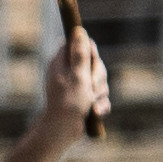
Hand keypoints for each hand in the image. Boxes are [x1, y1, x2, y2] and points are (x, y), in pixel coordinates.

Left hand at [32, 25, 108, 140]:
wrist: (62, 131)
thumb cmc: (68, 101)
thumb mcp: (77, 74)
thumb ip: (79, 54)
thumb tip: (78, 30)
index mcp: (61, 63)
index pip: (79, 44)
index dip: (90, 51)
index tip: (91, 62)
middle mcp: (69, 72)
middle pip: (95, 63)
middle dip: (98, 76)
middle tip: (91, 86)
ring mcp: (77, 86)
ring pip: (100, 81)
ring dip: (99, 93)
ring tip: (90, 102)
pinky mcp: (85, 99)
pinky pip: (101, 97)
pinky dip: (100, 105)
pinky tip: (94, 112)